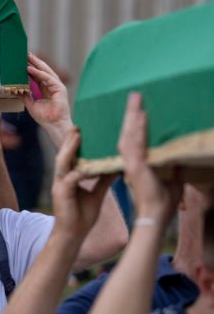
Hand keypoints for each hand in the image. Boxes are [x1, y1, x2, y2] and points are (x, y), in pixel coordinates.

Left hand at [24, 53, 72, 137]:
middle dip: (34, 62)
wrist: (54, 125)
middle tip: (25, 53)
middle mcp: (53, 86)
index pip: (38, 76)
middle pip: (43, 71)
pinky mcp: (60, 88)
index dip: (31, 68)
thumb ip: (25, 96)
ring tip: (28, 56)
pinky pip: (48, 78)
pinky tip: (30, 69)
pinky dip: (39, 74)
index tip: (23, 61)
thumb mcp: (31, 105)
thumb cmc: (45, 118)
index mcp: (47, 89)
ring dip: (36, 64)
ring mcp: (57, 86)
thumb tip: (16, 89)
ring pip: (46, 71)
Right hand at [51, 128, 114, 238]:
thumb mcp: (96, 194)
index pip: (72, 155)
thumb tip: (117, 165)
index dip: (76, 142)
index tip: (84, 128)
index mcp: (69, 177)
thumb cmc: (82, 217)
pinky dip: (79, 172)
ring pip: (63, 162)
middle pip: (65, 154)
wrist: (72, 237)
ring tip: (77, 135)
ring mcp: (60, 186)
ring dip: (70, 148)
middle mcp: (62, 178)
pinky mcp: (61, 195)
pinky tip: (88, 165)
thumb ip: (103, 180)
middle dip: (71, 140)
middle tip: (79, 125)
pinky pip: (70, 179)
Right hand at [118, 93, 181, 225]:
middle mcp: (132, 161)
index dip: (137, 123)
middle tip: (135, 95)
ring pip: (129, 134)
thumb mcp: (174, 182)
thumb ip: (176, 169)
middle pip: (130, 132)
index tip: (140, 108)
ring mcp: (131, 163)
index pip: (136, 139)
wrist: (154, 218)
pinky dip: (137, 129)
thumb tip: (184, 159)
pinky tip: (140, 116)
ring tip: (135, 99)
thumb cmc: (161, 204)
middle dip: (131, 113)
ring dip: (132, 116)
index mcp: (139, 164)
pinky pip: (134, 144)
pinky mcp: (134, 167)